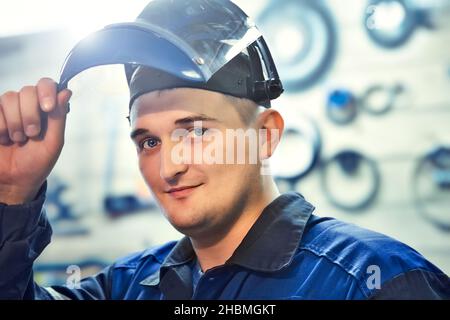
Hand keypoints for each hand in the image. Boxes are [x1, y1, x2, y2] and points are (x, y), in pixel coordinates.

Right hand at [0, 78, 71, 204]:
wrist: (12, 180)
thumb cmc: (37, 163)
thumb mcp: (53, 143)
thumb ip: (59, 117)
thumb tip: (66, 91)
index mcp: (47, 109)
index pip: (46, 85)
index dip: (46, 91)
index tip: (47, 108)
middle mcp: (28, 105)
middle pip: (28, 90)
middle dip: (30, 114)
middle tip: (31, 134)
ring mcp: (8, 109)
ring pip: (9, 97)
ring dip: (15, 121)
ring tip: (18, 139)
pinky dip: (1, 125)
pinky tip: (4, 139)